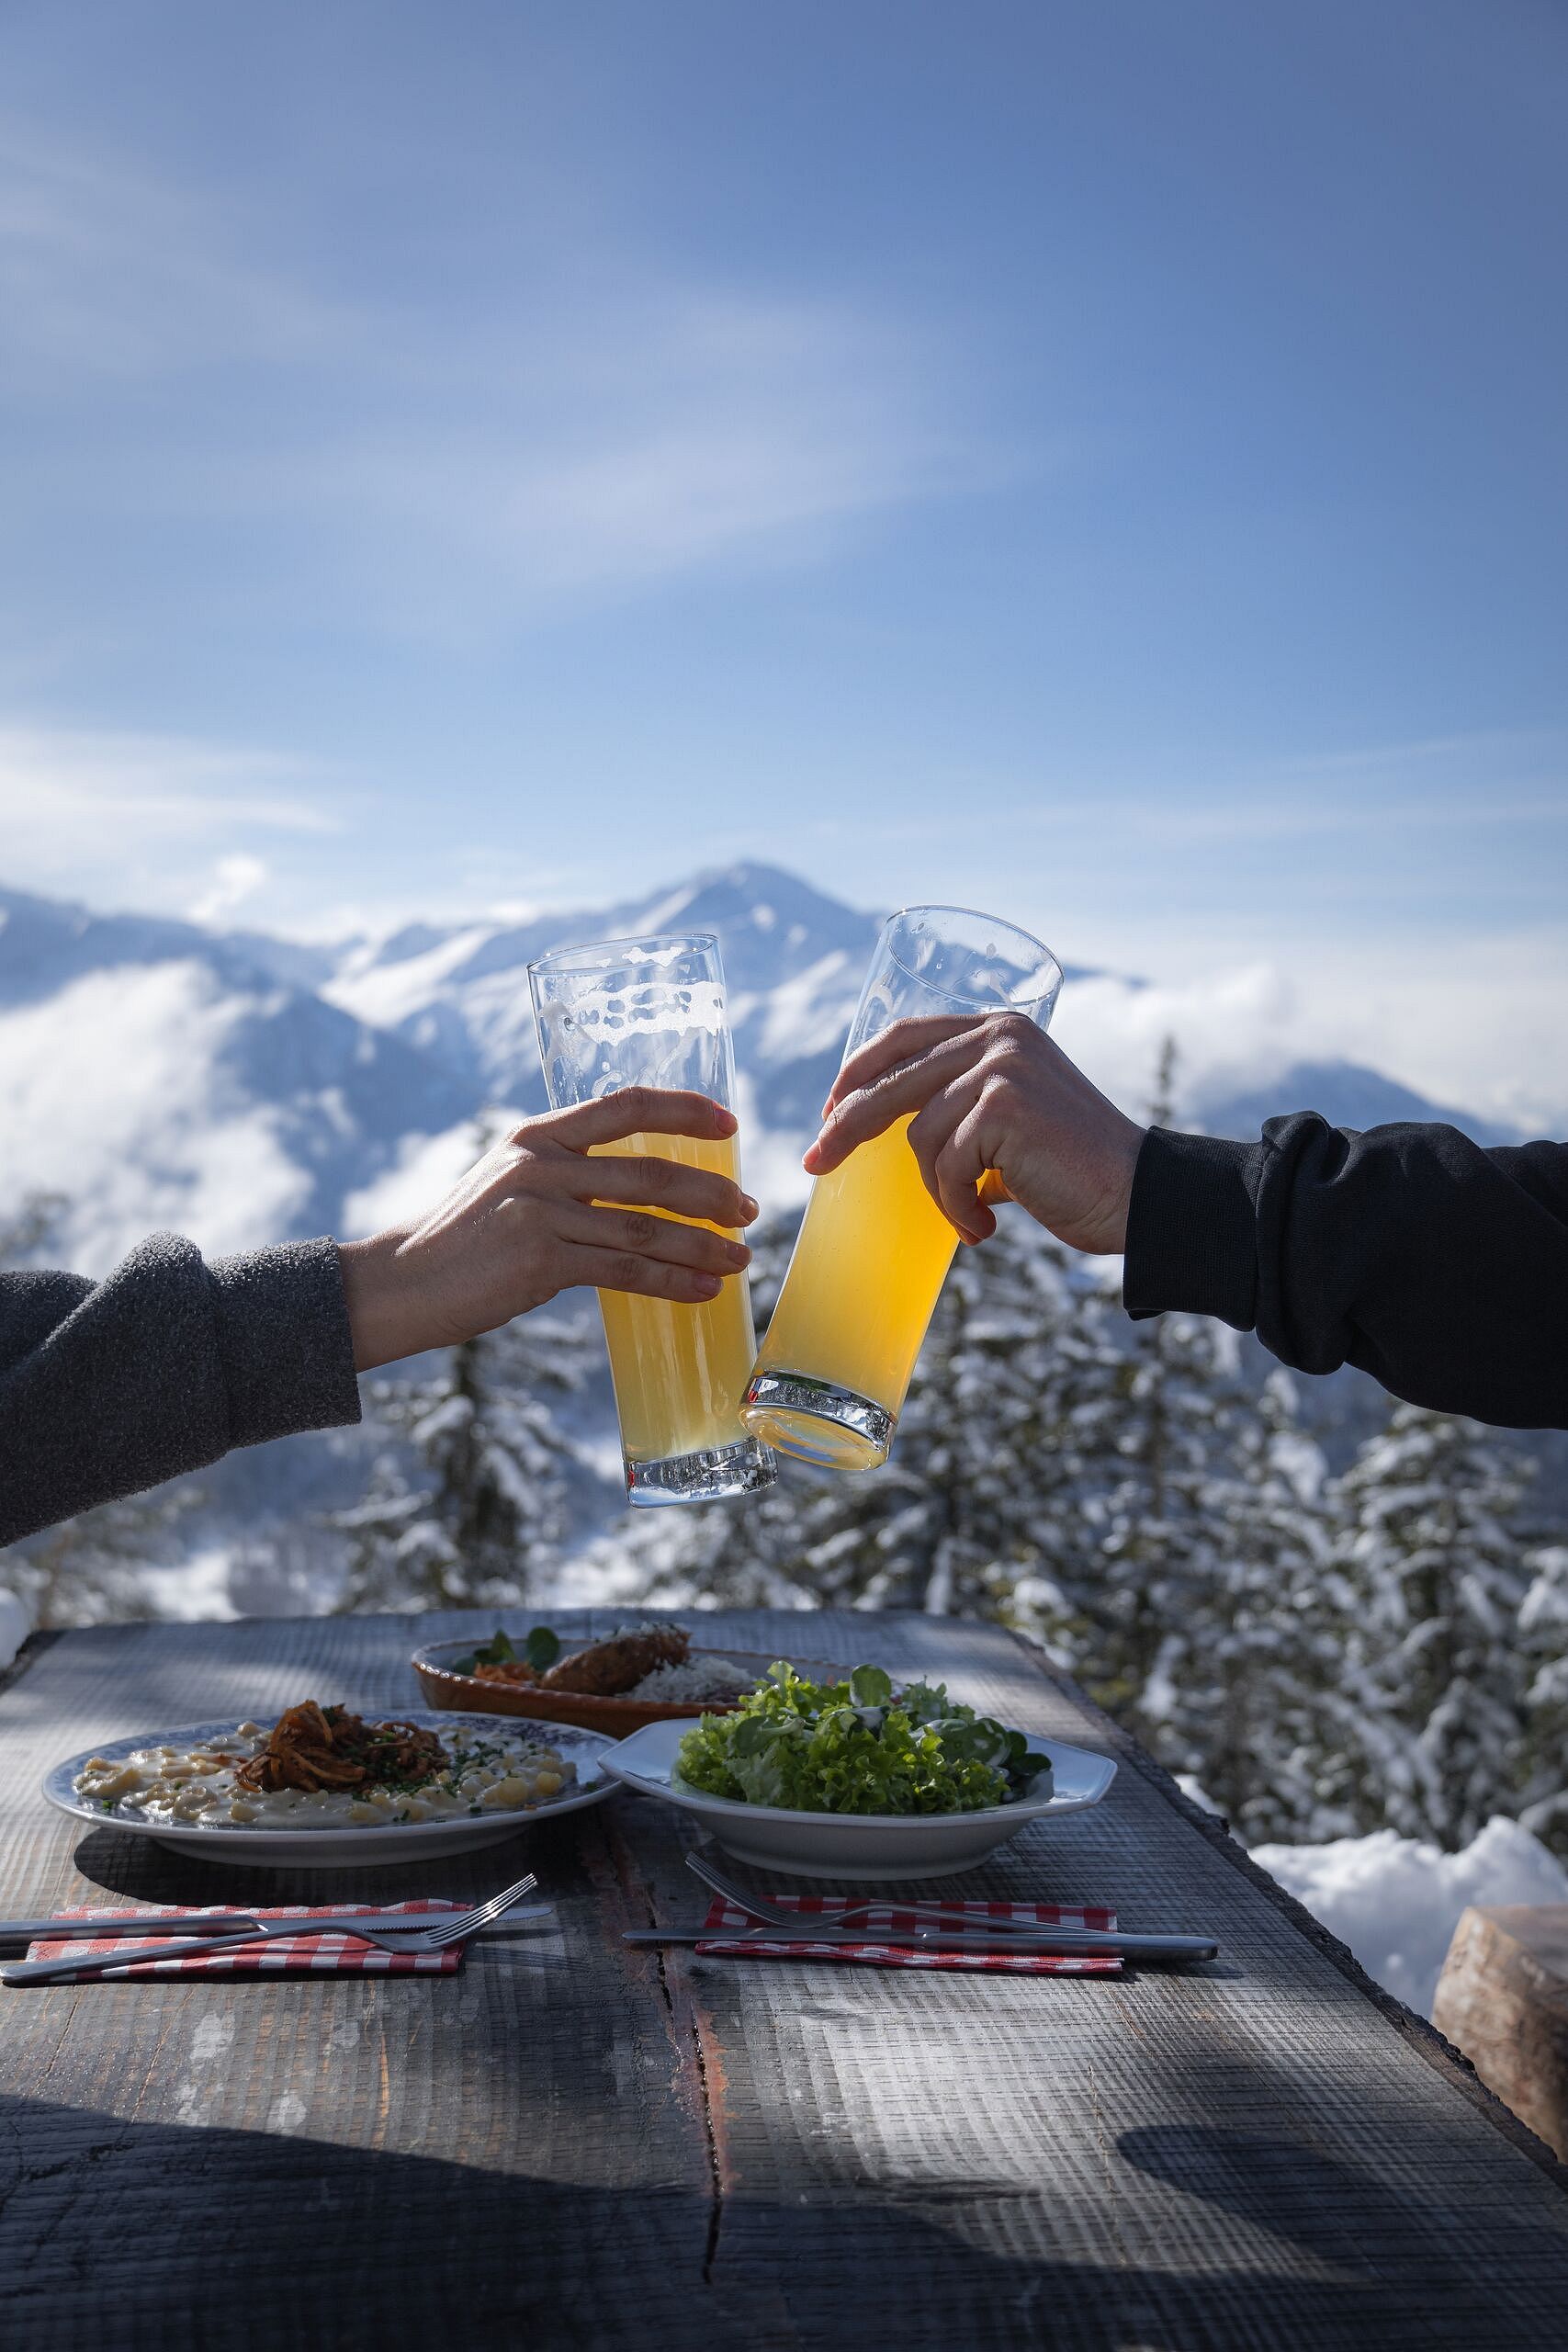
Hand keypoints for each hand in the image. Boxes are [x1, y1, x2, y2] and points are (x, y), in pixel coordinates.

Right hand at [339, 1089, 757, 1371]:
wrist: (403, 1283)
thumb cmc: (463, 1238)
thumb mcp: (507, 1182)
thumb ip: (564, 1175)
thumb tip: (638, 1191)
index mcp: (538, 1135)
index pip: (625, 1105)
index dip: (684, 1109)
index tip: (729, 1122)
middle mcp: (542, 1166)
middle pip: (651, 1174)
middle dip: (710, 1195)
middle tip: (748, 1210)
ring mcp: (541, 1214)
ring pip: (646, 1229)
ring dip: (702, 1247)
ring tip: (737, 1259)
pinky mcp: (540, 1264)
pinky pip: (624, 1272)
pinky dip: (670, 1283)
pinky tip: (700, 1292)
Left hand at [804, 1014, 1143, 1253]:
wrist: (1137, 1193)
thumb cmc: (1073, 1170)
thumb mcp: (1012, 1121)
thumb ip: (965, 1110)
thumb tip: (893, 1130)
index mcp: (999, 1029)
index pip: (906, 1035)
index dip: (859, 1071)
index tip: (829, 1109)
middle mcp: (1000, 1036)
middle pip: (893, 1080)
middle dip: (846, 1125)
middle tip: (815, 1163)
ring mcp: (1002, 1067)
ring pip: (921, 1135)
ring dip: (939, 1191)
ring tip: (969, 1217)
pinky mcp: (1004, 1105)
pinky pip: (946, 1166)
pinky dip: (956, 1206)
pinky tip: (984, 1226)